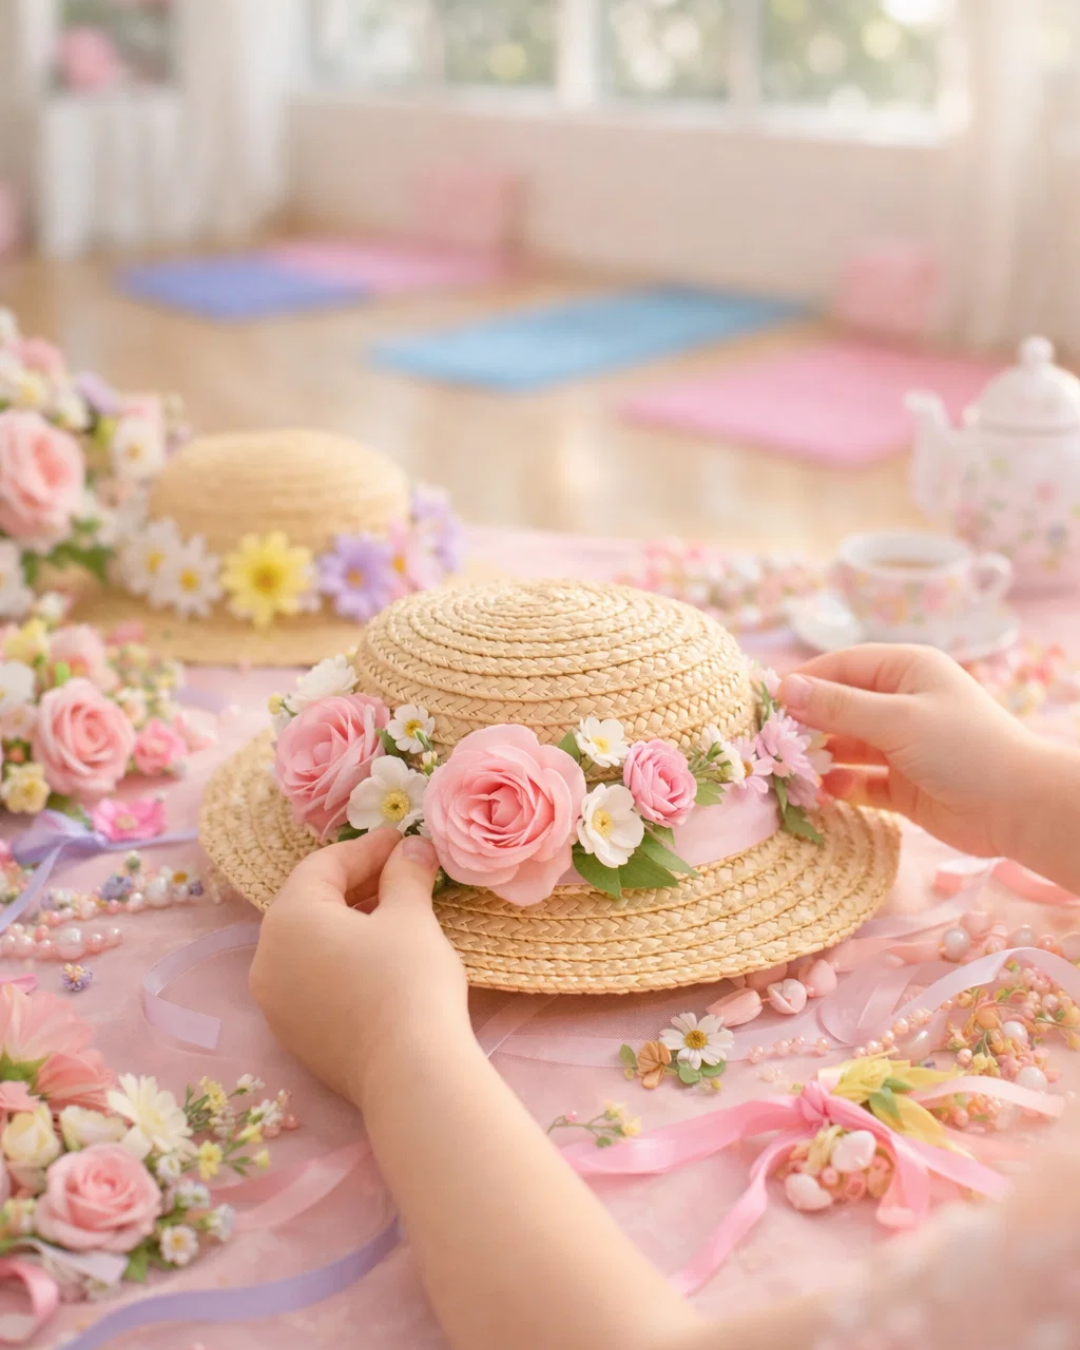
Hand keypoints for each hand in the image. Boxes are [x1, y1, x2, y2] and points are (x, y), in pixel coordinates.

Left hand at [249, 828, 469, 1105]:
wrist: (408, 1073)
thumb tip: (412, 848)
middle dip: (356, 884)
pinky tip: (378, 961)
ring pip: (308, 945)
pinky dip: (340, 961)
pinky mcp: (293, 1036)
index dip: (366, 848)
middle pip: (310, 904)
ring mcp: (275, 1003)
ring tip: (394, 913)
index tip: (402, 840)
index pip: (323, 866)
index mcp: (288, 918)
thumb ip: (406, 874)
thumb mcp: (411, 916)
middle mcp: (267, 958)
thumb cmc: (408, 980)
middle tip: (401, 871)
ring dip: (348, 923)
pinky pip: (312, 981)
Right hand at [780, 645, 1039, 857]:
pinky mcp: (903, 785)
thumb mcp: (897, 720)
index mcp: (905, 670)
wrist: (1020, 808)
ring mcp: (901, 745)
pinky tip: (822, 794)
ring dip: (818, 759)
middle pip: (837, 708)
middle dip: (804, 725)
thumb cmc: (965, 748)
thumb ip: (838, 707)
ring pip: (844, 747)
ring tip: (788, 773)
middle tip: (768, 743)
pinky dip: (840, 787)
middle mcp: (901, 703)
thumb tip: (784, 688)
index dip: (801, 683)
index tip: (761, 704)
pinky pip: (859, 781)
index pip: (839, 668)